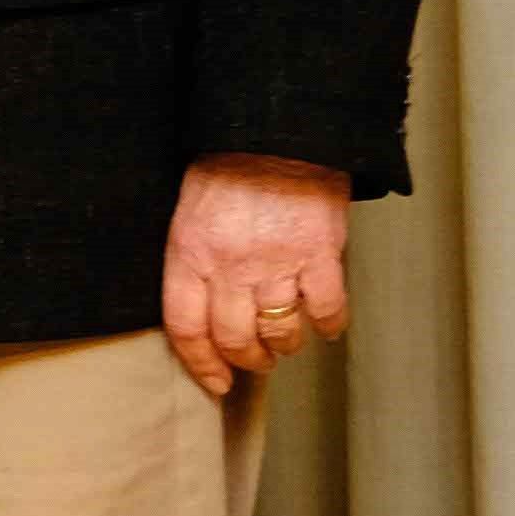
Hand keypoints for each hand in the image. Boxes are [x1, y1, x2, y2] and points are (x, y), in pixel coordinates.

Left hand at [162, 153, 351, 396]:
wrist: (276, 132)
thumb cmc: (227, 169)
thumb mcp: (188, 215)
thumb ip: (194, 262)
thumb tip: (202, 307)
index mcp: (189, 255)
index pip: (186, 328)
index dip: (201, 364)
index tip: (214, 382)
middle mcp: (230, 266)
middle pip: (234, 337)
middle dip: (246, 360)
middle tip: (254, 363)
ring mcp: (277, 262)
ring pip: (280, 330)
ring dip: (284, 346)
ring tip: (285, 346)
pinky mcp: (320, 253)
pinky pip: (326, 307)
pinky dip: (328, 326)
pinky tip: (325, 328)